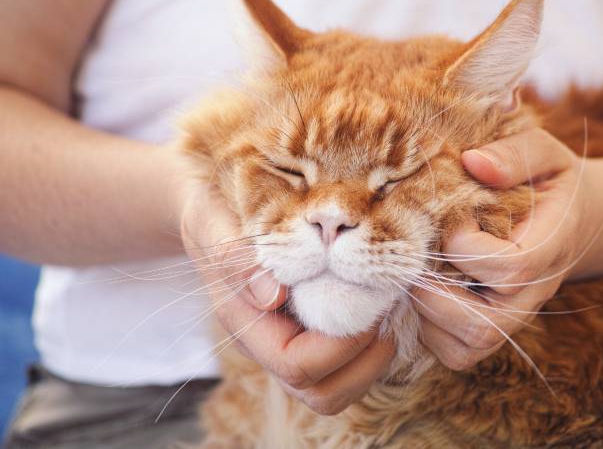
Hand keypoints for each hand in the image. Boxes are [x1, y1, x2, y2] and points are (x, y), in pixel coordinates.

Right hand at [179, 179, 394, 414]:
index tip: (367, 299)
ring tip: (389, 315)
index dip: (341, 344)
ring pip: (336, 390)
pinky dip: (371, 350)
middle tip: (387, 314)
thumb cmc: (214, 209)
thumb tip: (273, 296)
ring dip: (372, 362)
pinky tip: (381, 307)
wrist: (213, 210)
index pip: (297, 365)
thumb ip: (236, 257)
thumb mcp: (214, 220)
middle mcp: (268, 345)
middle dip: (365, 362)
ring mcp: (289, 343)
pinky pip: (345, 368)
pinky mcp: (309, 335)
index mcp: (246, 324)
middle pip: (322, 394)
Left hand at [416, 126, 599, 369]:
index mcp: (550, 248)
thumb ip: (514, 154)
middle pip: (483, 325)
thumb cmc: (547, 180)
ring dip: (427, 313)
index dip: (465, 247)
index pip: (509, 268)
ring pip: (465, 346)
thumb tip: (473, 162)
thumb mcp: (542, 151)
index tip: (450, 218)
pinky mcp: (491, 330)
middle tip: (414, 255)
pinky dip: (429, 329)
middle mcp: (534, 294)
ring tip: (416, 271)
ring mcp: (513, 318)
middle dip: (434, 292)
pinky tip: (423, 289)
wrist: (570, 216)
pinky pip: (456, 352)